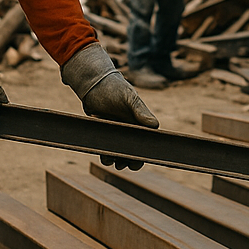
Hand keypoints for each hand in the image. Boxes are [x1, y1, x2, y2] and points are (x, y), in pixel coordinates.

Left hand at [62, 43, 158, 170]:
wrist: (93, 84)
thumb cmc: (114, 88)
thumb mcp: (129, 98)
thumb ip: (141, 111)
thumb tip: (155, 126)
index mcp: (140, 122)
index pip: (145, 143)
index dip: (142, 154)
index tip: (136, 163)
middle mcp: (130, 128)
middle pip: (131, 151)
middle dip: (127, 160)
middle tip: (121, 164)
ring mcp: (116, 131)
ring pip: (117, 151)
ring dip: (114, 158)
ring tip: (109, 158)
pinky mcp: (104, 132)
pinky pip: (105, 147)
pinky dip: (104, 152)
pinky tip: (101, 151)